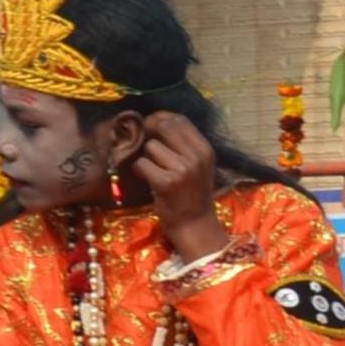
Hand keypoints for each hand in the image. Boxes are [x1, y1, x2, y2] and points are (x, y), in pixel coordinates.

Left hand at [131, 111, 228, 260]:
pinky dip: (140, 172)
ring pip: (151, 147)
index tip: (151, 127)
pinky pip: (142, 164)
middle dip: (149, 131)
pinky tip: (147, 181)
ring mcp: (182, 170)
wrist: (195, 227)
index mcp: (205, 150)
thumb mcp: (198, 166)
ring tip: (152, 171)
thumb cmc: (193, 197)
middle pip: (164, 126)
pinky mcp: (166, 183)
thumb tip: (156, 121)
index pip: (180, 119)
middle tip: (144, 144)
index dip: (161, 118)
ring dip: (146, 158)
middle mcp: (196, 157)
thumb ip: (183, 145)